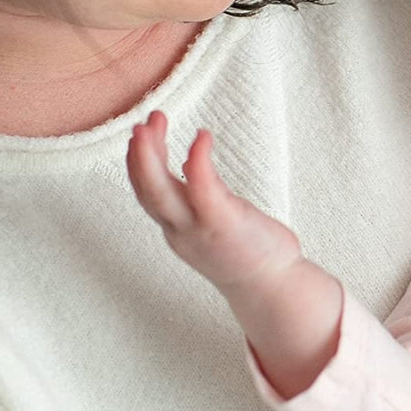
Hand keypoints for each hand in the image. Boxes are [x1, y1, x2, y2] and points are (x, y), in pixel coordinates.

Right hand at [127, 110, 303, 290]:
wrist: (272, 287)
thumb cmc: (247, 250)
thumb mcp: (214, 221)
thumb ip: (199, 199)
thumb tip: (194, 171)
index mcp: (178, 227)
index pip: (148, 192)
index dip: (140, 162)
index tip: (142, 132)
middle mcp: (180, 230)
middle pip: (146, 191)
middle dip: (138, 156)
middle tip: (140, 123)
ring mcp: (199, 229)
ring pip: (162, 193)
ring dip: (151, 157)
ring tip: (153, 123)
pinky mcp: (223, 225)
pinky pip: (203, 191)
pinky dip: (197, 162)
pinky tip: (201, 138)